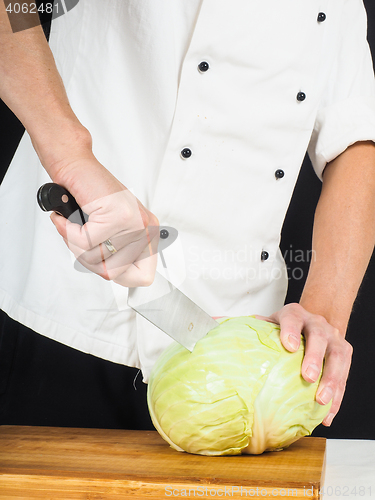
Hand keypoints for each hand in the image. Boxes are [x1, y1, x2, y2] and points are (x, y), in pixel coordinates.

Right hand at [50, 155, 158, 286]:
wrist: (76, 167)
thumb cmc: (91, 195)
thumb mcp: (110, 229)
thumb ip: (116, 253)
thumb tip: (114, 276)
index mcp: (148, 233)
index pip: (143, 276)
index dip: (121, 276)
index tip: (105, 264)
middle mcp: (146, 228)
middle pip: (113, 273)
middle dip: (88, 260)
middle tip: (78, 241)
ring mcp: (133, 223)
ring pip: (96, 259)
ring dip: (74, 245)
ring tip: (72, 227)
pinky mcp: (116, 215)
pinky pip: (84, 242)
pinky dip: (67, 232)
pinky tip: (66, 219)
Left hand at [255, 303, 352, 426]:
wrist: (314, 321)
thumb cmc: (285, 327)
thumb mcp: (268, 322)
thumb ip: (248, 327)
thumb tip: (213, 321)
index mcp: (295, 314)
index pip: (293, 318)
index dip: (290, 330)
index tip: (287, 345)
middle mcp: (317, 324)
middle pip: (319, 338)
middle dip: (314, 357)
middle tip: (307, 376)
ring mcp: (334, 338)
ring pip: (337, 357)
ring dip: (331, 380)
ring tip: (321, 400)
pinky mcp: (345, 353)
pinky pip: (344, 376)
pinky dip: (337, 396)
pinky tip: (327, 414)